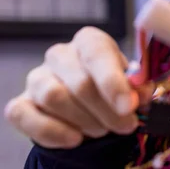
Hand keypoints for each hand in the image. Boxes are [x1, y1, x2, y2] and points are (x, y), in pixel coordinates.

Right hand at [3, 27, 153, 148]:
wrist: (87, 107)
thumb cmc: (111, 88)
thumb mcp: (131, 84)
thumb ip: (137, 88)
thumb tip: (139, 95)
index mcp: (89, 41)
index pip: (97, 53)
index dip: (113, 82)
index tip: (128, 106)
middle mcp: (59, 54)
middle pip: (79, 82)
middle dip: (106, 110)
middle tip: (125, 126)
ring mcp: (36, 78)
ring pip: (54, 98)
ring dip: (84, 120)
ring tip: (103, 129)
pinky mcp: (20, 104)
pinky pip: (26, 117)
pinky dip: (53, 132)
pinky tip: (75, 139)